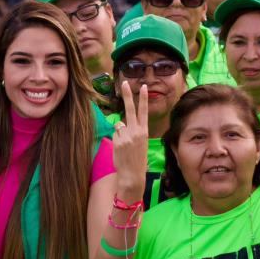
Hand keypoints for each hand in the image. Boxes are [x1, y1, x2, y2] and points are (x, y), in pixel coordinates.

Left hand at [112, 81, 147, 197]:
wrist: (133, 175)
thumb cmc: (137, 160)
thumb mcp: (141, 144)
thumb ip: (133, 131)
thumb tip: (121, 124)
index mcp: (144, 132)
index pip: (144, 112)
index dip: (143, 99)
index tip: (143, 87)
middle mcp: (136, 131)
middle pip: (130, 109)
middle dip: (128, 95)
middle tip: (125, 83)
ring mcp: (126, 136)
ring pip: (119, 125)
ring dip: (120, 132)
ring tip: (125, 146)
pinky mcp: (117, 141)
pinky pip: (114, 134)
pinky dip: (116, 139)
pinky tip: (120, 149)